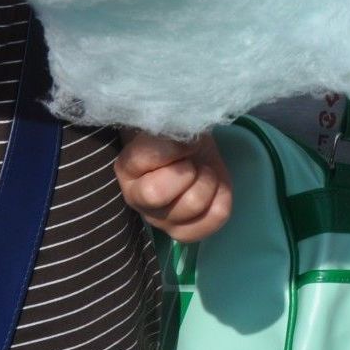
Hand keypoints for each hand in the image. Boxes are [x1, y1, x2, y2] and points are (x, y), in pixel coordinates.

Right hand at [115, 130, 232, 241]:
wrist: (190, 144)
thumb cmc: (175, 132)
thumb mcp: (170, 120)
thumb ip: (170, 124)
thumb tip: (184, 137)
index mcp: (127, 168)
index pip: (142, 158)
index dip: (171, 146)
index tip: (181, 139)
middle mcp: (137, 198)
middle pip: (156, 193)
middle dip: (184, 169)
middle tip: (190, 161)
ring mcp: (161, 219)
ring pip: (193, 205)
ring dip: (207, 180)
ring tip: (203, 171)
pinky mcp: (186, 230)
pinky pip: (214, 218)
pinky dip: (222, 196)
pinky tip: (215, 186)